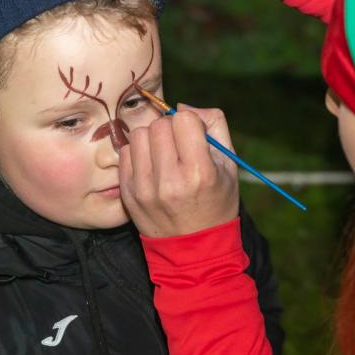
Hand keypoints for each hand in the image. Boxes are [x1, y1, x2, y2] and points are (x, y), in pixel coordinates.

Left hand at [120, 106, 238, 237]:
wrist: (194, 249)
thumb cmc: (216, 203)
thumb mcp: (229, 166)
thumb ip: (214, 126)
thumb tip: (181, 105)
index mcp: (200, 173)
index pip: (183, 119)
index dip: (190, 123)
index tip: (194, 137)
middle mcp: (170, 181)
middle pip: (159, 125)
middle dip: (171, 130)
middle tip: (180, 148)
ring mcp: (144, 188)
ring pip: (139, 135)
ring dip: (152, 140)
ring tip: (164, 156)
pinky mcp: (127, 193)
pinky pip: (125, 152)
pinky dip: (139, 154)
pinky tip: (152, 168)